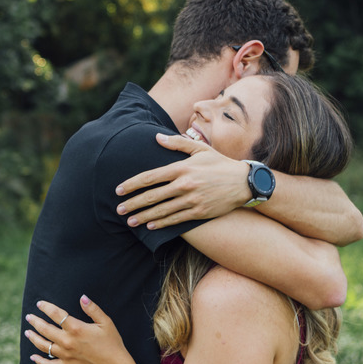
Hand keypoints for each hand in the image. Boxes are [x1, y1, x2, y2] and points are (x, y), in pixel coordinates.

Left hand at [25, 295, 131, 363]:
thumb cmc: (112, 342)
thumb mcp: (105, 322)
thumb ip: (92, 309)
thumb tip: (82, 297)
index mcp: (76, 328)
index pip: (56, 315)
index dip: (46, 308)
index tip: (39, 304)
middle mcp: (67, 341)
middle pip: (45, 329)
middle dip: (35, 321)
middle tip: (29, 317)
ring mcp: (65, 355)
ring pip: (43, 346)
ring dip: (33, 338)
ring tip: (27, 332)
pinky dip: (39, 361)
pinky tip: (33, 356)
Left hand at [115, 133, 250, 228]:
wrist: (244, 183)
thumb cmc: (220, 163)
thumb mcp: (200, 149)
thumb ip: (177, 143)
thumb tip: (156, 137)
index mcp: (182, 168)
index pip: (151, 177)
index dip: (132, 184)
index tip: (118, 190)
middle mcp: (185, 185)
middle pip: (152, 196)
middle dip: (133, 204)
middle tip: (118, 210)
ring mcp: (192, 200)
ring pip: (161, 211)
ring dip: (143, 216)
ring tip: (129, 221)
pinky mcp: (199, 212)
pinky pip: (175, 220)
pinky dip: (161, 223)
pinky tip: (150, 225)